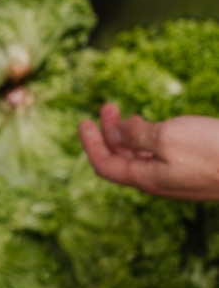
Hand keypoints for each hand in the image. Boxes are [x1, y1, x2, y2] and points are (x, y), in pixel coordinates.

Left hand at [79, 103, 218, 200]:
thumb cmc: (214, 151)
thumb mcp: (167, 137)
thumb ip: (135, 137)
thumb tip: (112, 135)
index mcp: (144, 178)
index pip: (104, 164)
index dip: (90, 144)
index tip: (83, 121)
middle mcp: (156, 180)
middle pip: (121, 159)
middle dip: (109, 133)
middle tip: (106, 107)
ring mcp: (175, 176)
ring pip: (141, 156)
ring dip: (128, 134)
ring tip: (126, 114)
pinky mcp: (193, 169)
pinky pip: (160, 155)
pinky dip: (149, 138)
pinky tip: (155, 126)